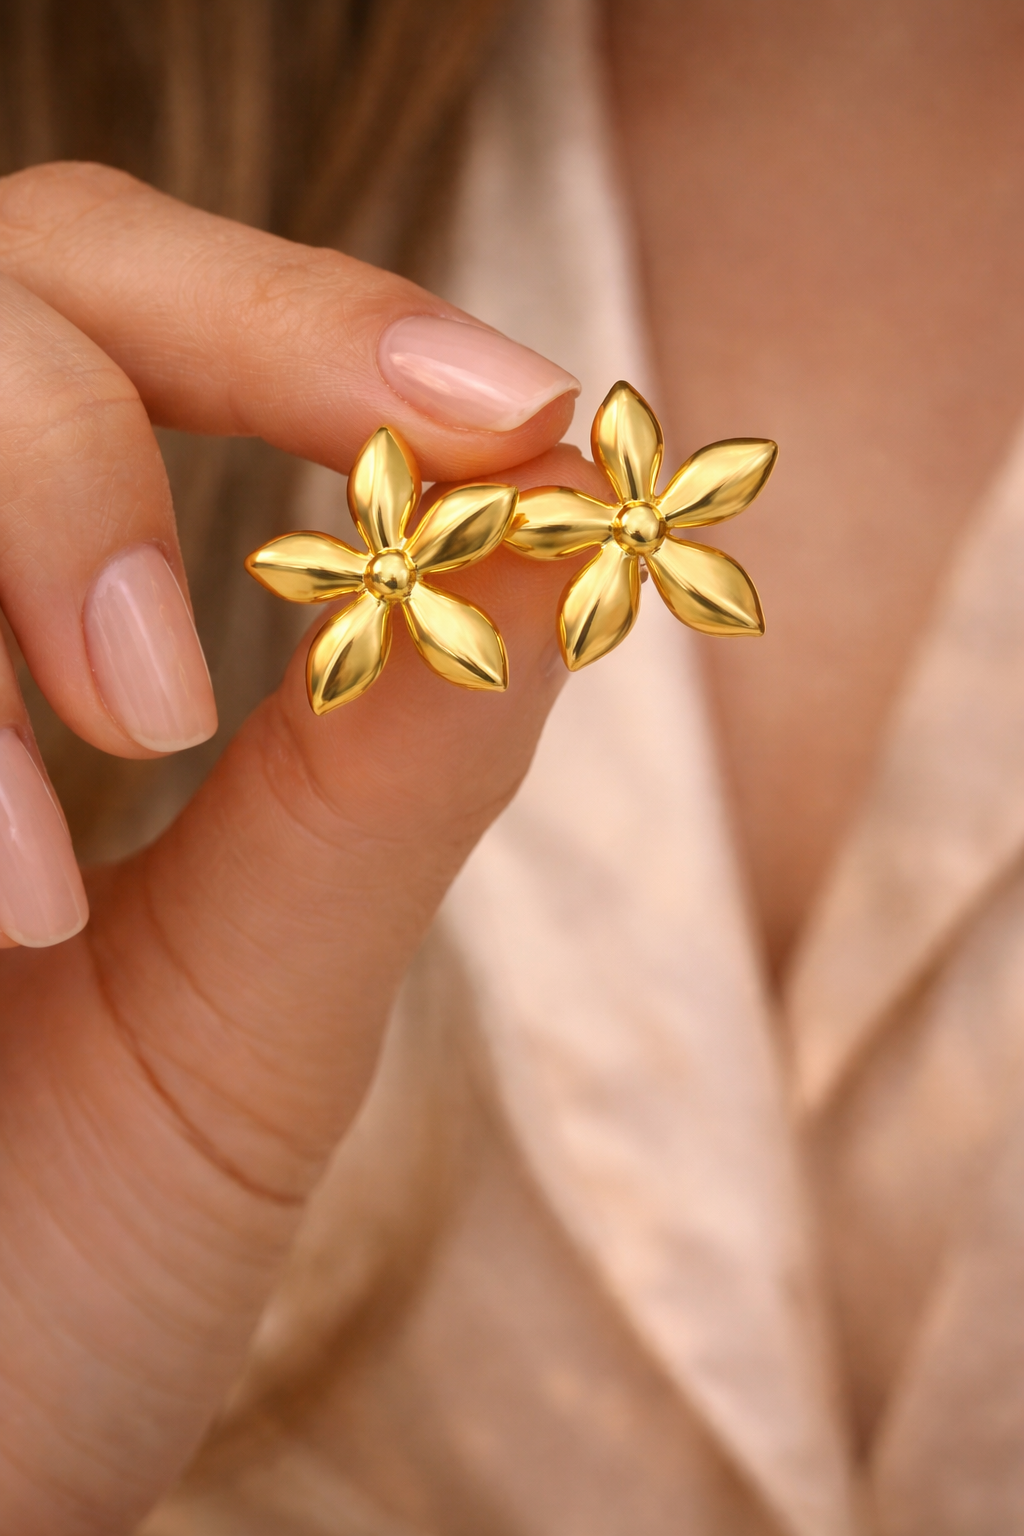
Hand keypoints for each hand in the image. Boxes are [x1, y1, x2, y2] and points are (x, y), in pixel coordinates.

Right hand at [0, 162, 599, 1534]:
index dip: (301, 313)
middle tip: (160, 693)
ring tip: (41, 889)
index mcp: (32, 611)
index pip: (124, 300)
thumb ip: (389, 759)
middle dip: (71, 448)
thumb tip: (571, 520)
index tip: (506, 409)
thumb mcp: (258, 1004)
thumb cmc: (59, 1262)